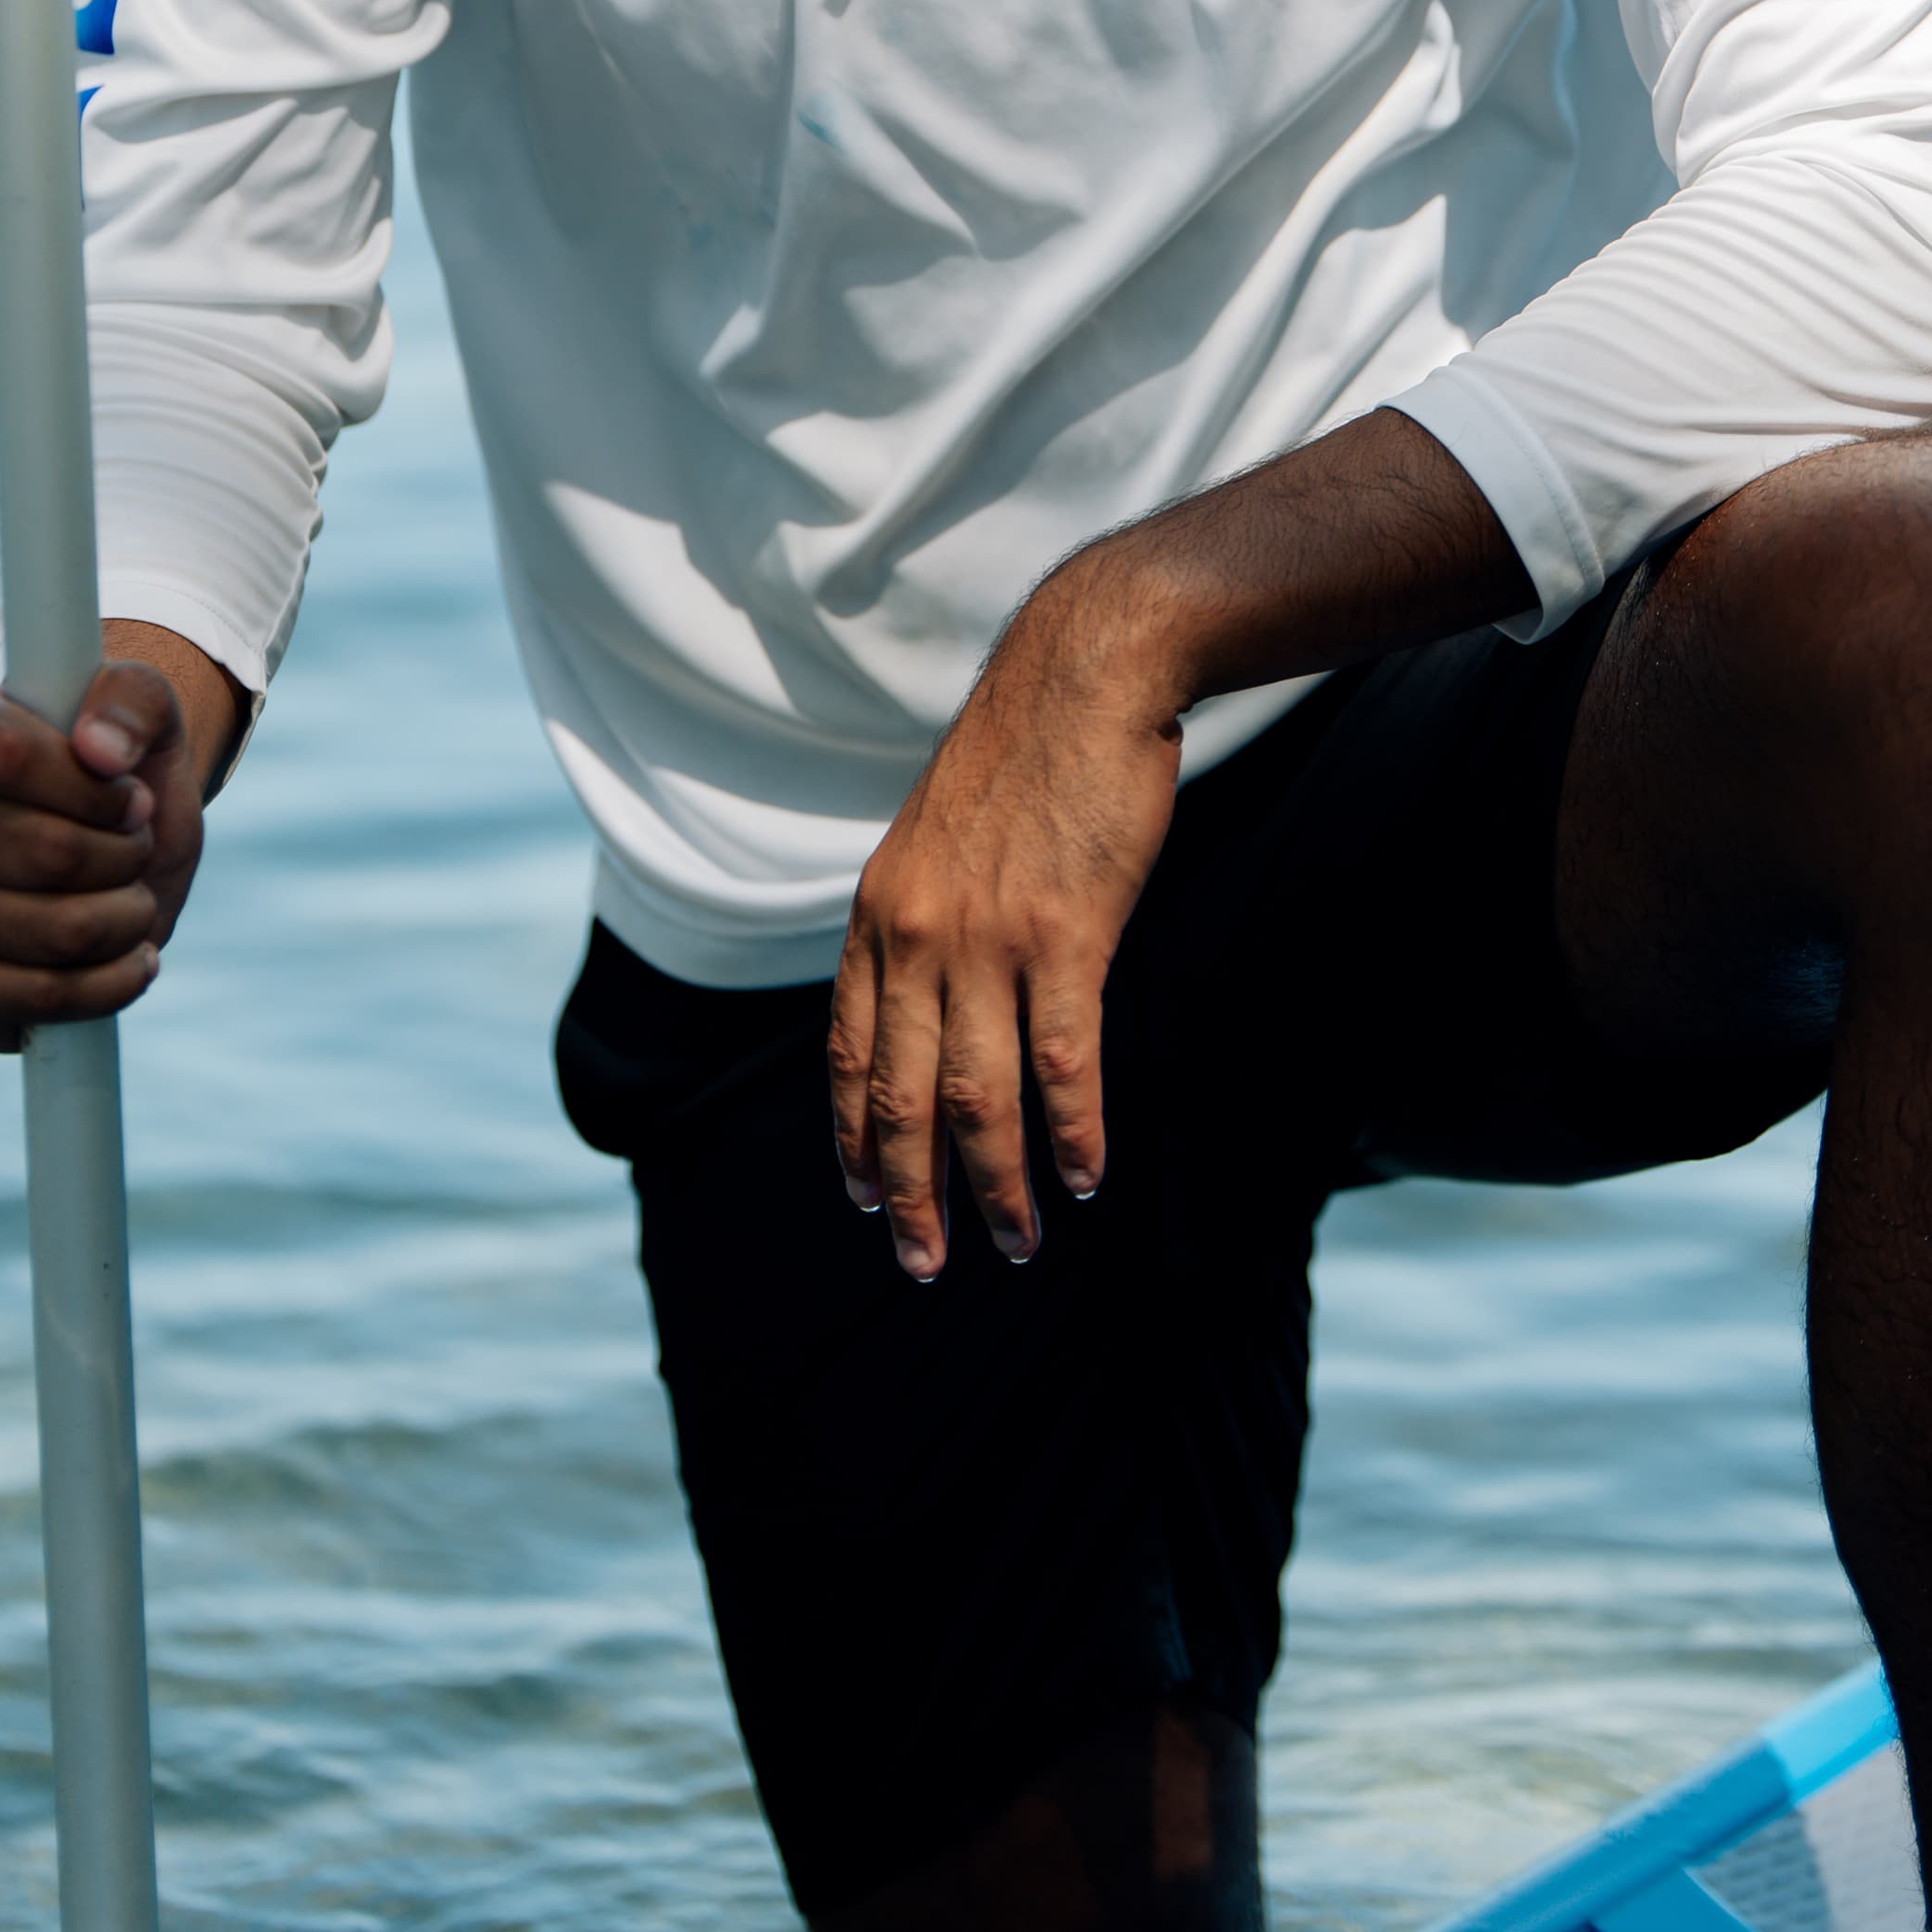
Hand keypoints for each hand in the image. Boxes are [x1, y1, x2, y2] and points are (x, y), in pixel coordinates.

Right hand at [0, 630, 232, 1053]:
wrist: (106, 841)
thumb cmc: (117, 768)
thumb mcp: (142, 708)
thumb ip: (133, 701)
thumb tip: (101, 751)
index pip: (12, 758)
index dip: (97, 790)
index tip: (135, 797)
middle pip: (46, 854)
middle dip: (125, 856)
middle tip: (138, 846)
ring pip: (52, 932)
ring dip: (126, 917)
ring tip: (134, 896)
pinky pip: (33, 997)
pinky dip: (108, 984)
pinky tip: (131, 959)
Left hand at [826, 416, 1525, 1284]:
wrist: (1086, 668)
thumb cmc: (1028, 750)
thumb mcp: (942, 831)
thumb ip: (927, 910)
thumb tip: (932, 986)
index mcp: (881, 909)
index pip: (845, 1051)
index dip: (852, 1134)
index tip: (864, 1198)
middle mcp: (917, 931)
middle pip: (898, 1095)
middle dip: (911, 1192)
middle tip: (927, 1263)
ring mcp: (987, 936)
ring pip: (975, 1096)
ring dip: (994, 1184)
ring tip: (1015, 1244)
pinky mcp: (1065, 931)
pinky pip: (1061, 1061)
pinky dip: (1069, 1131)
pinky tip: (1083, 1178)